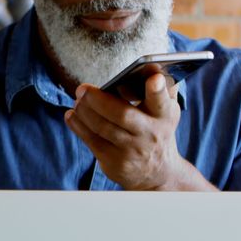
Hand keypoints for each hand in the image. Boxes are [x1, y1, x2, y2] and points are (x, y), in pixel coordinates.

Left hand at [64, 73, 214, 190]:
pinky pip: (91, 141)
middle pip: (122, 114)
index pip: (162, 101)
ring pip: (102, 127)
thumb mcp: (167, 111)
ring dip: (84, 111)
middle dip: (98, 100)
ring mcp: (132, 151)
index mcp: (165, 116)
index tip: (153, 78)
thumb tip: (153, 67)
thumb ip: (162, 89)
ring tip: (77, 99)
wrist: (157, 173)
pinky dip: (78, 125)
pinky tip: (72, 114)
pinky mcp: (115, 163)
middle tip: (82, 89)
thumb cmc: (157, 130)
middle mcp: (150, 134)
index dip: (158, 90)